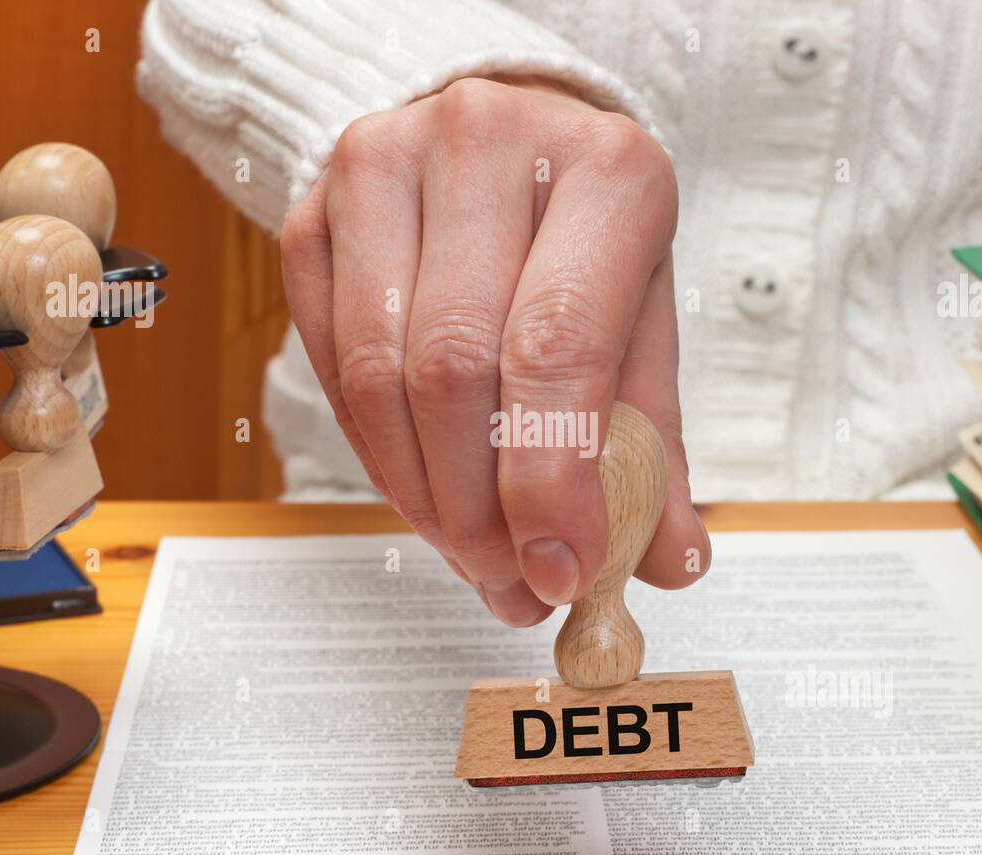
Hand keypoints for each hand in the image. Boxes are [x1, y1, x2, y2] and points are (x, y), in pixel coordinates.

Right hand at [281, 75, 709, 625]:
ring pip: (378, 377)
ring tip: (472, 553)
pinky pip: (329, 367)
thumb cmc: (582, 244)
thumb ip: (653, 444)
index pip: (558, 344)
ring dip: (422, 498)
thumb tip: (669, 563)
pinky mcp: (312, 210)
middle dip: (479, 512)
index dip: (549, 481)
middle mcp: (487, 143)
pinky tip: (422, 490)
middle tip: (511, 583)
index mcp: (604, 169)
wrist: (502, 150)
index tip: (558, 571)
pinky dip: (377, 454)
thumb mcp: (642, 324)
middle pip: (454, 369)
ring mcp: (384, 168)